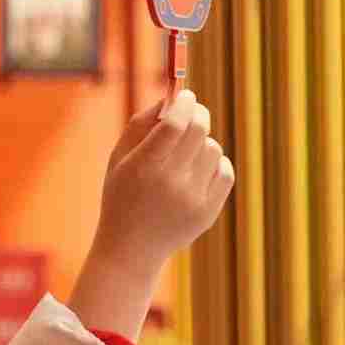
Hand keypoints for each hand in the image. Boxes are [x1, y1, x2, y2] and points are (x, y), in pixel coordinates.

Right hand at [70, 93, 235, 341]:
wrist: (131, 249)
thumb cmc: (122, 196)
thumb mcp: (119, 159)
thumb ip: (141, 124)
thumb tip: (171, 97)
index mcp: (144, 166)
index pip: (175, 122)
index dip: (185, 102)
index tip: (186, 95)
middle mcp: (170, 182)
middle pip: (199, 130)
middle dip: (198, 114)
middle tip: (193, 111)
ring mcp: (192, 199)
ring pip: (213, 149)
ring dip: (203, 143)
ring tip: (187, 153)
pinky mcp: (208, 212)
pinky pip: (225, 171)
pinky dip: (216, 164)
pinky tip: (200, 169)